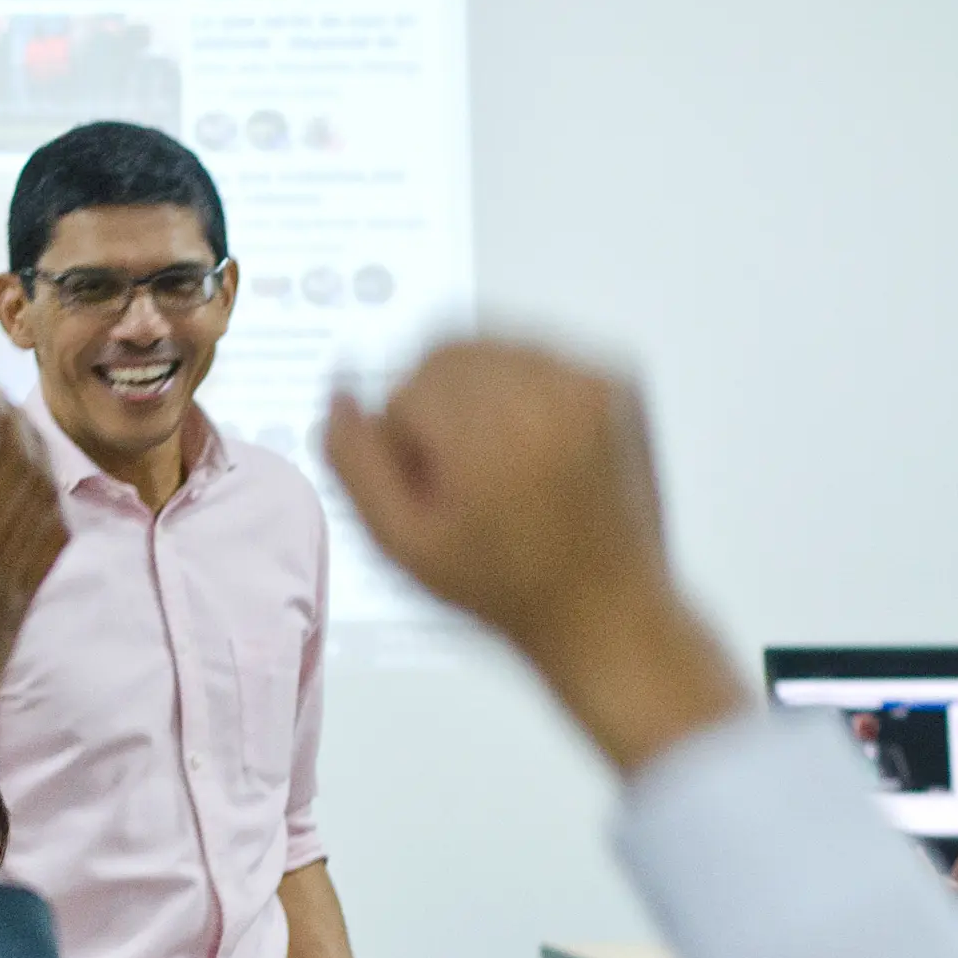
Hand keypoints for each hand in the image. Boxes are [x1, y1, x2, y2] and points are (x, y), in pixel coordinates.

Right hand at [324, 337, 743, 775]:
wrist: (607, 609)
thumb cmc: (512, 589)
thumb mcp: (406, 544)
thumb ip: (358, 465)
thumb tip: (339, 402)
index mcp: (487, 428)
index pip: (405, 388)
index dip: (404, 443)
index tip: (430, 487)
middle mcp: (543, 393)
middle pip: (448, 354)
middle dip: (438, 406)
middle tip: (459, 473)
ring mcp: (587, 383)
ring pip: (495, 349)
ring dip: (481, 393)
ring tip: (503, 463)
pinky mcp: (619, 382)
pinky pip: (545, 358)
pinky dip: (529, 393)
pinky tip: (536, 451)